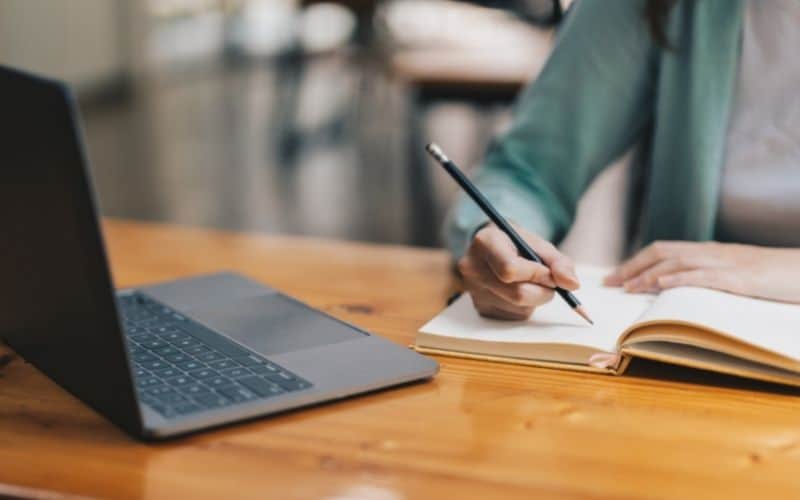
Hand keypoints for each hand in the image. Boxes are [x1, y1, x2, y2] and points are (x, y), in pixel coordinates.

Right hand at [458, 224, 578, 319]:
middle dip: (543, 291)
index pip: (510, 269)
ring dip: (535, 300)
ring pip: (520, 308)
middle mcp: (472, 268)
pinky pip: (514, 317)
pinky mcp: (480, 309)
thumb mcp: (537, 243)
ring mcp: (474, 291)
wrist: (491, 248)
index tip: (550, 274)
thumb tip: (572, 285)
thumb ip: (558, 262)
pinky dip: (525, 307)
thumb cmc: (517, 244)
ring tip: (529, 282)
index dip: (537, 275)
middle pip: (517, 294)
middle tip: (549, 282)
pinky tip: (518, 291)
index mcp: (485, 243)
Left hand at [604, 241, 799, 302]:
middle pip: (662, 253)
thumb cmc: (774, 276)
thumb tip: (676, 292)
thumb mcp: (735, 276)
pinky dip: (679, 279)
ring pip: (678, 263)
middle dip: (633, 267)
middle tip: (610, 283)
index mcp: (710, 252)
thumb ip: (707, 279)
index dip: (635, 262)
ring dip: (649, 275)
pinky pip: (704, 276)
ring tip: (628, 287)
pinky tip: (661, 285)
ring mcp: (726, 264)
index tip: (614, 277)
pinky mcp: (740, 279)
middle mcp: (712, 253)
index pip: (663, 251)